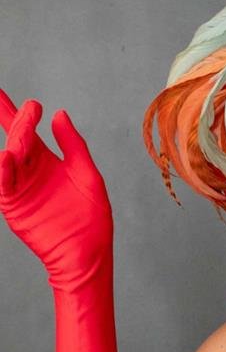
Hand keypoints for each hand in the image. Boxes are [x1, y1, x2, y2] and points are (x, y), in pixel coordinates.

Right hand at [0, 89, 112, 291]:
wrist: (87, 252)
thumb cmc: (91, 218)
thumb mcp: (87, 175)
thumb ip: (73, 146)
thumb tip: (59, 114)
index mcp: (48, 162)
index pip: (30, 133)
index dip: (21, 114)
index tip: (18, 99)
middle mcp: (30, 172)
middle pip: (18, 141)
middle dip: (19, 124)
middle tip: (28, 110)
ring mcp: (21, 189)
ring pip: (9, 160)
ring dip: (13, 144)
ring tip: (22, 136)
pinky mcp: (15, 207)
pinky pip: (4, 185)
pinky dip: (3, 171)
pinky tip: (7, 157)